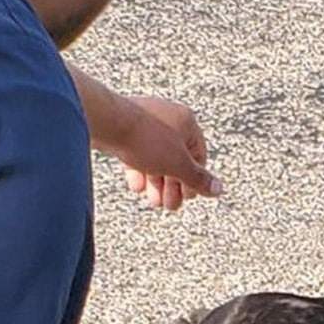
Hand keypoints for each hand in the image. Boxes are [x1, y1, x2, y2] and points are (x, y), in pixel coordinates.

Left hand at [117, 94, 222, 210]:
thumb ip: (198, 179)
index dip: (194, 179)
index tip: (187, 195)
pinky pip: (137, 152)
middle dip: (172, 185)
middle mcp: (168, 118)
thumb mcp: (178, 165)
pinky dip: (139, 170)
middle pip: (176, 159)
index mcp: (187, 122)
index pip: (198, 155)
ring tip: (152, 199)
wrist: (106, 122)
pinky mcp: (125, 128)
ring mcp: (145, 122)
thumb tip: (218, 189)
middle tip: (168, 204)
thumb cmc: (144, 137)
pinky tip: (137, 185)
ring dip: (156, 182)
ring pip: (156, 157)